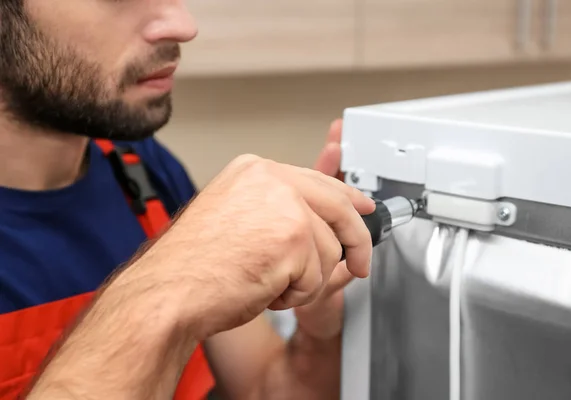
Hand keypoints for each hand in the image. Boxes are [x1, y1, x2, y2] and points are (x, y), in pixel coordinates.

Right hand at [130, 154, 374, 339]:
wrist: (170, 291)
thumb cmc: (193, 265)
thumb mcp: (235, 219)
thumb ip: (275, 211)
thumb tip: (318, 224)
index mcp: (255, 170)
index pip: (317, 181)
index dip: (347, 198)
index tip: (363, 209)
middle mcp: (271, 179)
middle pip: (339, 208)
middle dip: (357, 242)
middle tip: (361, 264)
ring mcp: (284, 205)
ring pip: (330, 250)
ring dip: (306, 279)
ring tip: (269, 283)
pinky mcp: (293, 238)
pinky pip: (317, 277)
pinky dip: (296, 295)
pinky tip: (265, 290)